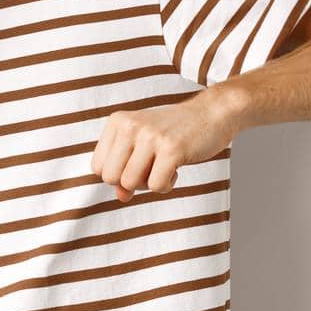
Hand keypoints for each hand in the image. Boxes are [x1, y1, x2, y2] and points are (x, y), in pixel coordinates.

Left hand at [91, 94, 237, 201]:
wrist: (212, 113)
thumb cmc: (175, 132)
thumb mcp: (143, 146)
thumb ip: (126, 170)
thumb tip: (120, 197)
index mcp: (118, 121)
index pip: (98, 166)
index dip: (117, 175)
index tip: (137, 165)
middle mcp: (130, 125)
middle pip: (110, 178)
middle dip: (130, 182)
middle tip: (150, 169)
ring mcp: (151, 136)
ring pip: (130, 183)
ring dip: (149, 184)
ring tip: (163, 167)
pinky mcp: (172, 148)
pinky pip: (155, 185)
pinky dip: (166, 186)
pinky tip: (176, 169)